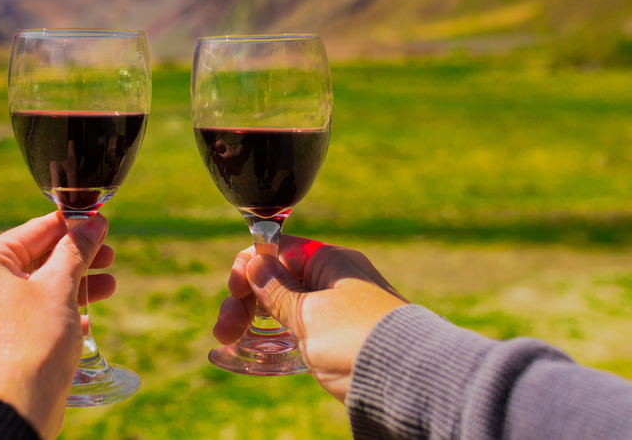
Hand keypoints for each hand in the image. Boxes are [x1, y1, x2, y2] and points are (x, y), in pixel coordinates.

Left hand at [0, 212, 114, 438]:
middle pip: (34, 259)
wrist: (19, 404)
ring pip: (34, 287)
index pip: (33, 231)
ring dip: (73, 284)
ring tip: (108, 285)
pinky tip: (86, 317)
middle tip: (109, 254)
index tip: (99, 221)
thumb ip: (77, 250)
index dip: (71, 226)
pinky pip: (29, 314)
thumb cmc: (34, 340)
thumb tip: (94, 222)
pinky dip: (57, 310)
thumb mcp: (60, 286)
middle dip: (76, 259)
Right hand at [214, 236, 406, 402]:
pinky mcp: (342, 338)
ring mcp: (339, 310)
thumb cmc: (356, 340)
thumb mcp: (308, 314)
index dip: (250, 266)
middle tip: (223, 331)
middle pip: (277, 279)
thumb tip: (256, 263)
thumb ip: (277, 290)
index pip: (279, 250)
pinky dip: (278, 336)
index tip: (233, 291)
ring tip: (231, 342)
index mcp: (330, 262)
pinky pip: (300, 329)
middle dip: (245, 301)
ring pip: (285, 306)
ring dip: (256, 320)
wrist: (407, 382)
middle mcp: (335, 280)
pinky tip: (258, 349)